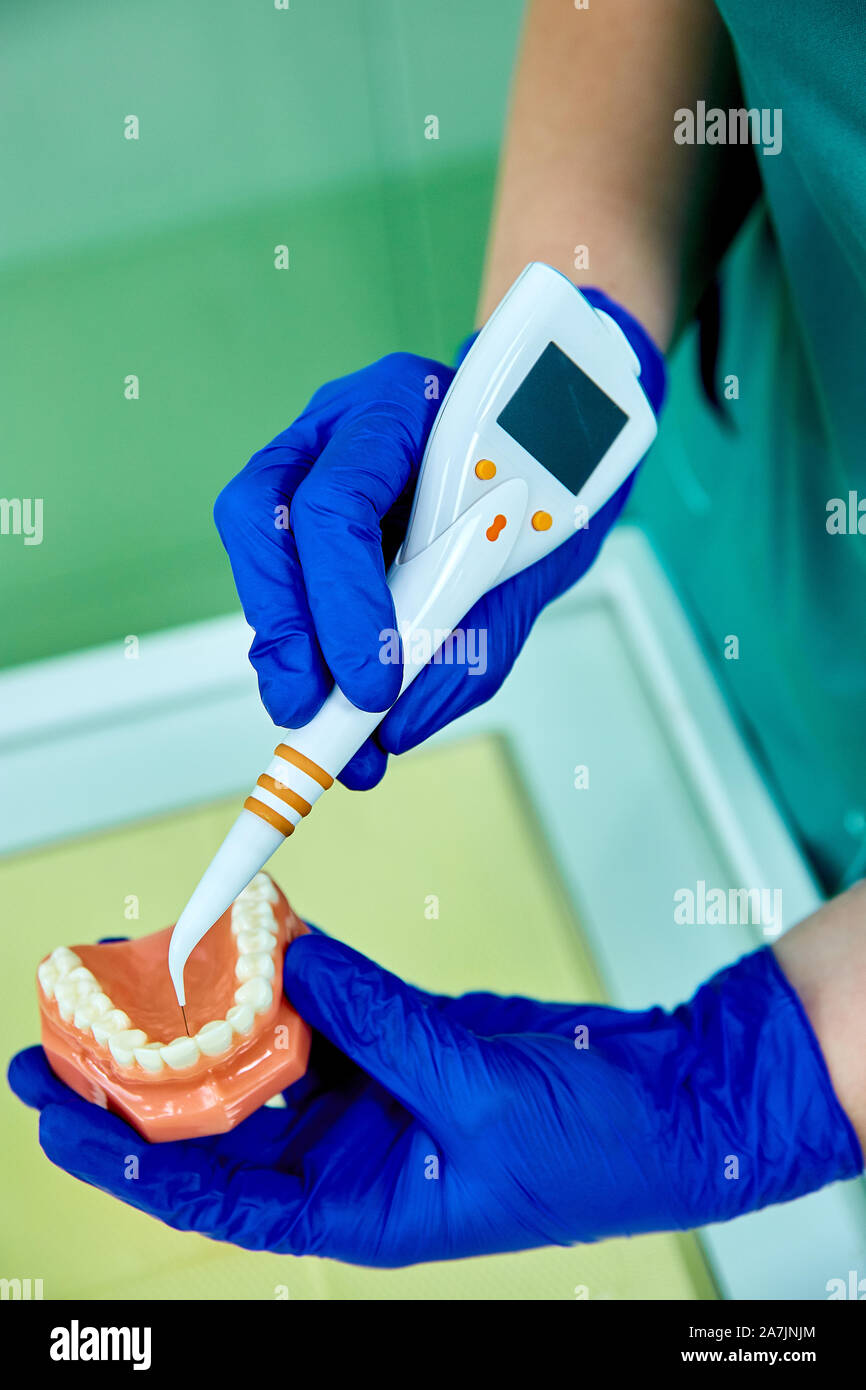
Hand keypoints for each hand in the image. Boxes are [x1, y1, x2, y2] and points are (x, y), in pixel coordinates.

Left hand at [8, 933, 858, 1266]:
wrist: (678, 1098)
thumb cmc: (594, 1146)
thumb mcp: (475, 1094)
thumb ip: (377, 1023)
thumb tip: (286, 961)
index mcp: (362, 1210)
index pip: (216, 1193)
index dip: (131, 1156)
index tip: (61, 1115)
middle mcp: (356, 1156)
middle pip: (227, 1117)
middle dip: (154, 1073)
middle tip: (85, 1020)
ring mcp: (381, 1093)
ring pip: (274, 1051)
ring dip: (221, 1011)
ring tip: (157, 962)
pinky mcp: (411, 1039)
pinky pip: (335, 1000)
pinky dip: (298, 967)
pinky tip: (260, 931)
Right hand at [214, 289, 665, 788]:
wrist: (560, 453)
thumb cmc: (549, 484)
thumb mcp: (536, 565)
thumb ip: (473, 642)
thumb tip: (396, 726)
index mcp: (401, 407)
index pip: (336, 501)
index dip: (344, 603)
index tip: (371, 686)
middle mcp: (340, 427)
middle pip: (261, 519)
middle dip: (283, 628)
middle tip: (310, 711)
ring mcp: (313, 462)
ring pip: (258, 549)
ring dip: (286, 646)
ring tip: (325, 725)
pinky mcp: (308, 515)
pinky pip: (287, 583)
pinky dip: (306, 646)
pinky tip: (333, 696)